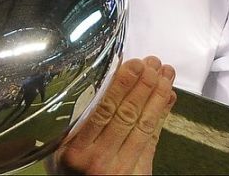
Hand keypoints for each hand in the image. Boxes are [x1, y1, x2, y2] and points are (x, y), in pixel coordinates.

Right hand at [48, 57, 176, 174]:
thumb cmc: (69, 169)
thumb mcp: (60, 147)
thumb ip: (76, 121)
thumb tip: (102, 80)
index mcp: (75, 150)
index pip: (103, 111)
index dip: (121, 85)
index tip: (133, 64)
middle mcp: (98, 159)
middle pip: (126, 114)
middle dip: (143, 84)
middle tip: (152, 63)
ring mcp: (120, 167)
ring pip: (143, 124)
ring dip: (157, 95)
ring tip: (165, 74)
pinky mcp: (138, 173)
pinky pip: (152, 138)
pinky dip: (162, 114)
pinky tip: (168, 96)